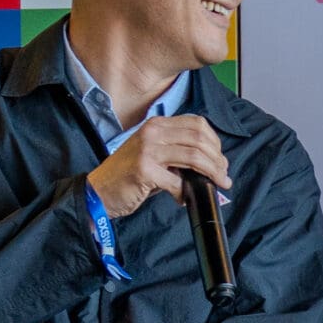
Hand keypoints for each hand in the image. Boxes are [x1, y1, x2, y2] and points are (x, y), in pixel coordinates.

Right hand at [86, 114, 231, 219]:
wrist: (98, 191)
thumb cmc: (128, 176)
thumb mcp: (154, 155)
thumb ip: (177, 152)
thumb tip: (210, 162)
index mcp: (156, 124)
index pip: (197, 123)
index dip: (214, 141)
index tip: (220, 159)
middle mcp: (152, 131)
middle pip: (199, 138)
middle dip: (218, 159)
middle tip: (223, 175)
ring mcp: (147, 149)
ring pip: (194, 156)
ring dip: (211, 173)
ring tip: (217, 185)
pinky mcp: (144, 169)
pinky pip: (177, 181)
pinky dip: (186, 193)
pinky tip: (184, 199)